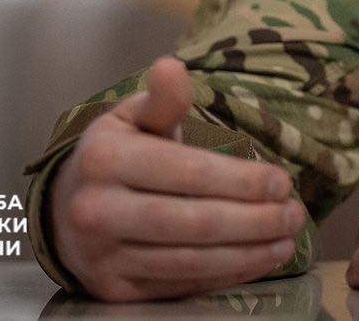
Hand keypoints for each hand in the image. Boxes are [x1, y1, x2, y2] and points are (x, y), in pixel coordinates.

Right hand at [49, 56, 307, 300]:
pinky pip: (181, 285)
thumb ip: (162, 100)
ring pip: (191, 261)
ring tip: (287, 239)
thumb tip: (173, 66)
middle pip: (194, 223)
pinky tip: (257, 260)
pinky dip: (227, 275)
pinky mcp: (114, 291)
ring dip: (249, 253)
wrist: (63, 211)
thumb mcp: (131, 118)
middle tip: (295, 215)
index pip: (188, 172)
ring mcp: (102, 257)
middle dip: (255, 221)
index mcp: (105, 159)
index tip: (283, 182)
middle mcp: (97, 211)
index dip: (242, 180)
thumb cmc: (115, 156)